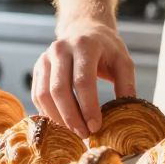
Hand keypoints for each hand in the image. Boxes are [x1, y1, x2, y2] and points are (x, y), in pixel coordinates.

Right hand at [32, 20, 135, 137]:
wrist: (84, 29)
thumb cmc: (106, 48)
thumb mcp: (123, 61)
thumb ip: (126, 84)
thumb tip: (127, 110)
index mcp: (84, 45)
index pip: (83, 81)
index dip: (88, 107)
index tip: (96, 126)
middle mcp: (61, 49)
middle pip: (59, 90)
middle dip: (71, 117)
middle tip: (84, 134)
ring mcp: (45, 58)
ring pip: (44, 94)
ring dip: (58, 118)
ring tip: (74, 131)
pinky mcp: (38, 68)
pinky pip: (37, 95)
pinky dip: (47, 112)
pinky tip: (61, 123)